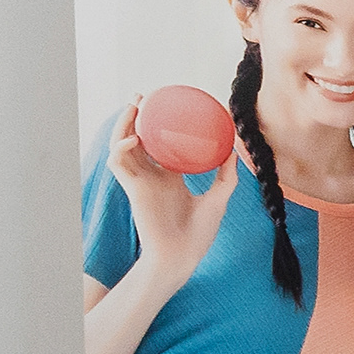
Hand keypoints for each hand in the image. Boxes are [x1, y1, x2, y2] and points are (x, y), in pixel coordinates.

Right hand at [110, 95, 228, 285]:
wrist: (183, 257)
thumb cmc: (198, 234)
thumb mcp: (218, 199)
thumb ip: (226, 176)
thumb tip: (234, 150)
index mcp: (169, 177)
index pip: (159, 145)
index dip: (159, 126)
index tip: (169, 106)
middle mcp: (151, 176)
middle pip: (137, 139)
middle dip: (135, 117)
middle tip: (143, 97)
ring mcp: (140, 181)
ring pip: (122, 146)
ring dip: (123, 124)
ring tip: (134, 106)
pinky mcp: (133, 189)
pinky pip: (118, 163)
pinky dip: (121, 147)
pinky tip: (134, 138)